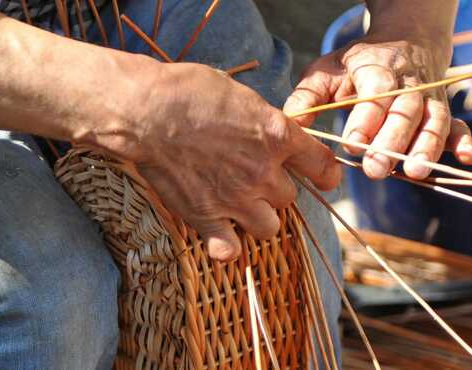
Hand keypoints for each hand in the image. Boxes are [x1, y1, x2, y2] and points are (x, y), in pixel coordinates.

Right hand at [93, 63, 341, 260]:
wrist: (146, 112)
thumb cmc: (187, 92)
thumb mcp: (238, 95)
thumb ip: (261, 121)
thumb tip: (268, 131)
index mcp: (277, 135)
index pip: (322, 164)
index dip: (325, 174)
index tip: (323, 178)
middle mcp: (263, 171)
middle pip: (289, 198)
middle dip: (273, 190)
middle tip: (250, 178)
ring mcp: (236, 198)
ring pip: (269, 228)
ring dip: (256, 218)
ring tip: (236, 206)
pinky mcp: (207, 217)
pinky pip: (229, 250)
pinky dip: (226, 246)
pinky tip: (218, 234)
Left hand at [283, 25, 471, 179]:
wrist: (405, 39)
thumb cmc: (356, 64)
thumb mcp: (327, 70)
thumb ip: (308, 97)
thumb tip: (293, 124)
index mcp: (377, 69)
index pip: (375, 94)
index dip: (366, 119)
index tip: (352, 145)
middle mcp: (408, 84)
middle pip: (404, 112)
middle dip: (392, 142)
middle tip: (375, 169)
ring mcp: (429, 98)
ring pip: (433, 121)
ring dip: (427, 147)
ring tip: (415, 172)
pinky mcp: (443, 111)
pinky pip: (458, 125)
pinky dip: (465, 141)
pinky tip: (468, 158)